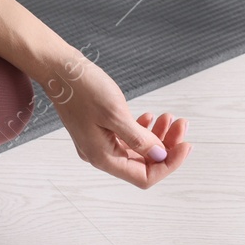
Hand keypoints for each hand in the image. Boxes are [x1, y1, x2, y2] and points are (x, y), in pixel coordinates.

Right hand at [45, 57, 191, 187]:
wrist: (58, 68)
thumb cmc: (83, 89)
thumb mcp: (116, 114)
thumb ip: (140, 139)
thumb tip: (160, 156)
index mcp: (103, 157)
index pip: (143, 176)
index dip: (168, 164)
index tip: (185, 146)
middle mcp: (100, 154)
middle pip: (142, 162)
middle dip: (165, 146)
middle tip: (181, 125)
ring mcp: (98, 141)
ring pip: (136, 149)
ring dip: (156, 136)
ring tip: (168, 117)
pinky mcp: (97, 128)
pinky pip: (125, 137)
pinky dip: (141, 129)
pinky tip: (150, 116)